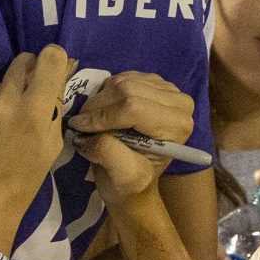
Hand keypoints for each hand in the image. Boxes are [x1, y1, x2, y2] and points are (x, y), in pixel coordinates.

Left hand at [0, 47, 73, 234]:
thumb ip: (56, 108)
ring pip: (7, 77)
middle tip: (39, 88)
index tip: (58, 70)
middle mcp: (8, 98)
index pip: (49, 57)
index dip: (57, 59)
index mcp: (35, 109)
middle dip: (35, 68)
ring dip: (16, 86)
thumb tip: (59, 81)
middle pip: (25, 58)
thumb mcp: (52, 145)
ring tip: (17, 112)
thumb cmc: (26, 180)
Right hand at [71, 71, 194, 206]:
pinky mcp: (154, 82)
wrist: (136, 179)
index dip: (102, 116)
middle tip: (81, 125)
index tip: (79, 128)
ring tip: (92, 122)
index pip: (134, 107)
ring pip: (122, 81)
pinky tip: (104, 111)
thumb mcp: (122, 178)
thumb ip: (108, 154)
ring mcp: (168, 89)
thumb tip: (88, 134)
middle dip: (98, 107)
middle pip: (127, 89)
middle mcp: (180, 103)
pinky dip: (106, 92)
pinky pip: (121, 77)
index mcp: (178, 126)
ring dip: (100, 100)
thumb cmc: (131, 182)